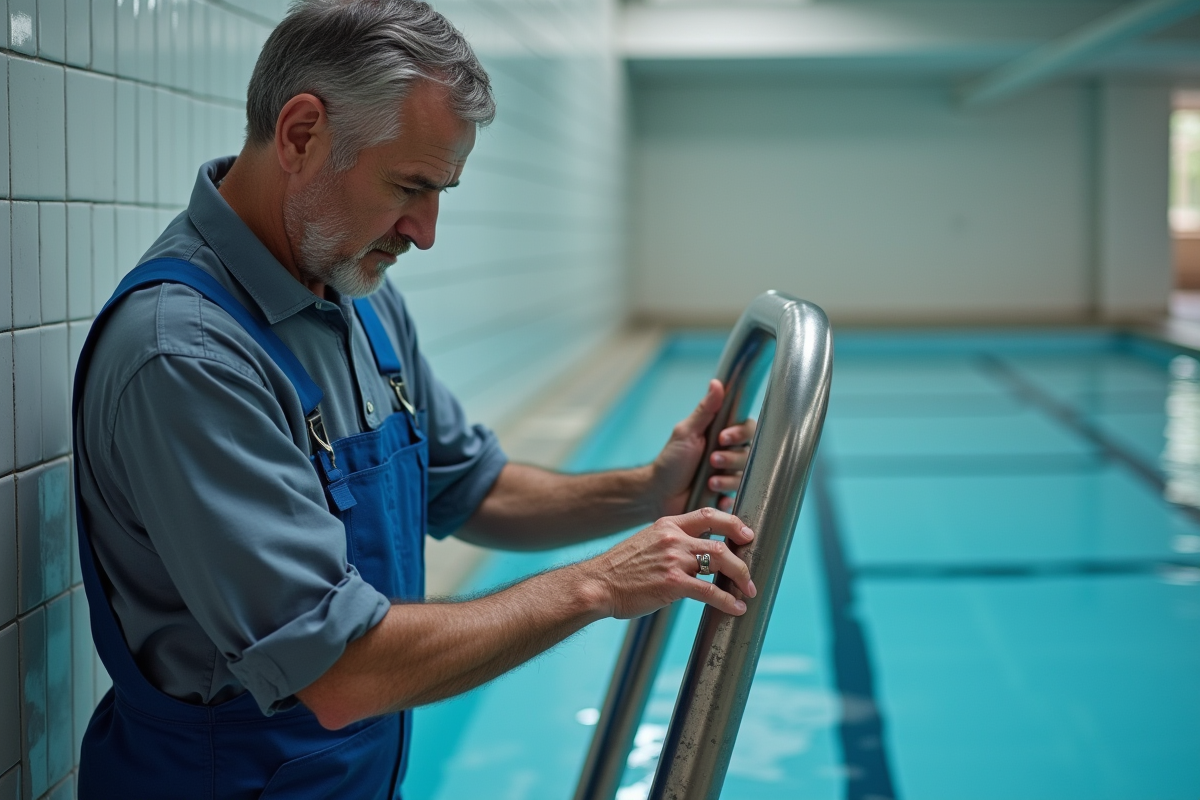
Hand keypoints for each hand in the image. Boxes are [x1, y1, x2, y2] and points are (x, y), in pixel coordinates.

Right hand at [586, 507, 756, 619]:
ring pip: (721, 562)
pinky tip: (735, 608)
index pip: (707, 515)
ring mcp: (674, 560)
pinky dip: (727, 600)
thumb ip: (668, 544)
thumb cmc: (618, 570)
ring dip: (740, 578)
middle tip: (750, 574)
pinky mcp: (673, 583)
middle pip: (721, 541)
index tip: (746, 533)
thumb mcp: (645, 543)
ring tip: (747, 592)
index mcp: (666, 525)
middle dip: (742, 559)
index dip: (732, 523)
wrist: (596, 585)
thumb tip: (692, 557)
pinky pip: (710, 591)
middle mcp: (673, 538)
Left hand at [651, 379, 757, 514]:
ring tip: (710, 482)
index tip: (723, 437)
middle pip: (750, 453)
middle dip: (732, 458)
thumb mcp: (686, 432)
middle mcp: (731, 455)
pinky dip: (727, 497)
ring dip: (728, 479)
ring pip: (745, 476)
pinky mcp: (728, 497)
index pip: (748, 429)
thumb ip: (705, 410)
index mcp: (723, 436)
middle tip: (712, 460)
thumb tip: (716, 383)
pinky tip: (715, 496)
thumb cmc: (671, 460)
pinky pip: (739, 498)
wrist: (659, 493)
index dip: (740, 433)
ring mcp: (730, 477)